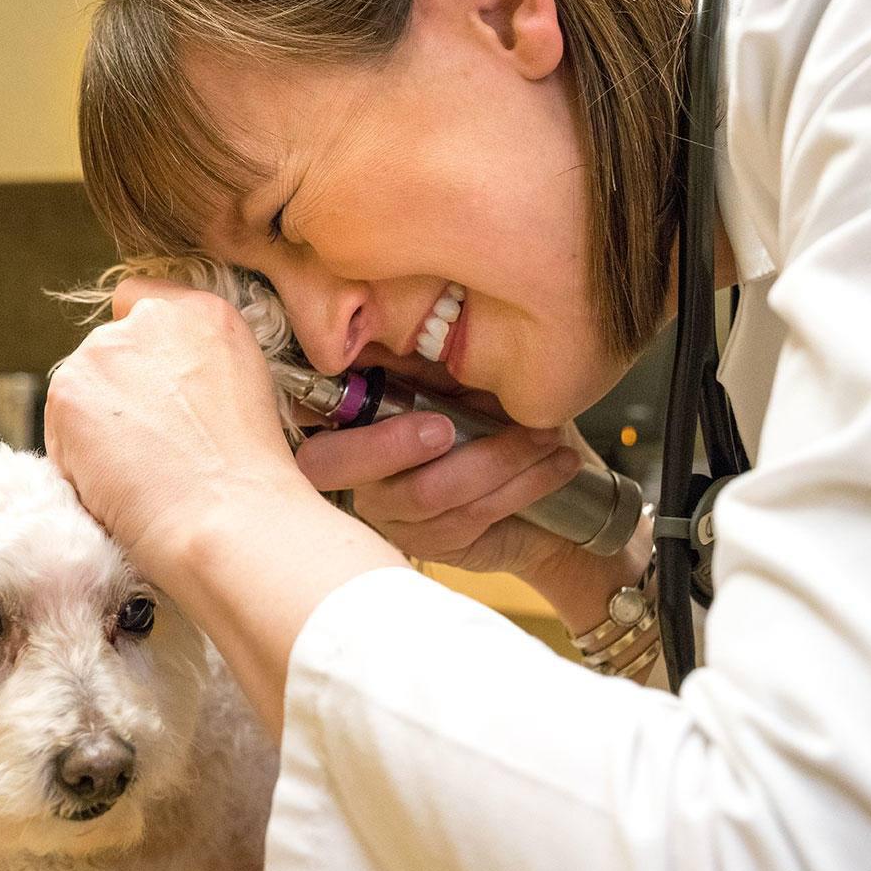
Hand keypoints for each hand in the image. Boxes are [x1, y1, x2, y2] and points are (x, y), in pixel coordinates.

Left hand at [45, 278, 316, 578]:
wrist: (224, 515)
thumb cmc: (247, 477)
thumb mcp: (245, 390)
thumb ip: (198, 366)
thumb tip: (163, 388)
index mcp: (204, 312)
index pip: (142, 302)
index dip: (141, 350)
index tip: (152, 391)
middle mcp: (150, 319)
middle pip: (107, 350)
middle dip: (116, 393)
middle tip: (148, 447)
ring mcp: (104, 351)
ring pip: (79, 390)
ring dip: (93, 427)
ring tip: (136, 472)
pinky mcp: (67, 391)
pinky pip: (59, 430)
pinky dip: (76, 460)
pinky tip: (114, 483)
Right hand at [294, 349, 598, 577]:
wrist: (543, 499)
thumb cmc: (491, 429)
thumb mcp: (459, 385)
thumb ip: (426, 367)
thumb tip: (402, 324)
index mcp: (350, 428)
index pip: (313, 427)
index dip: (332, 413)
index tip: (390, 402)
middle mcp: (358, 478)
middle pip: (339, 467)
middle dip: (391, 444)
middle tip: (445, 426)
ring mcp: (391, 517)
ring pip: (427, 491)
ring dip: (496, 458)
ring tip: (545, 435)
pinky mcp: (431, 546)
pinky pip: (471, 515)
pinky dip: (522, 484)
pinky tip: (557, 464)